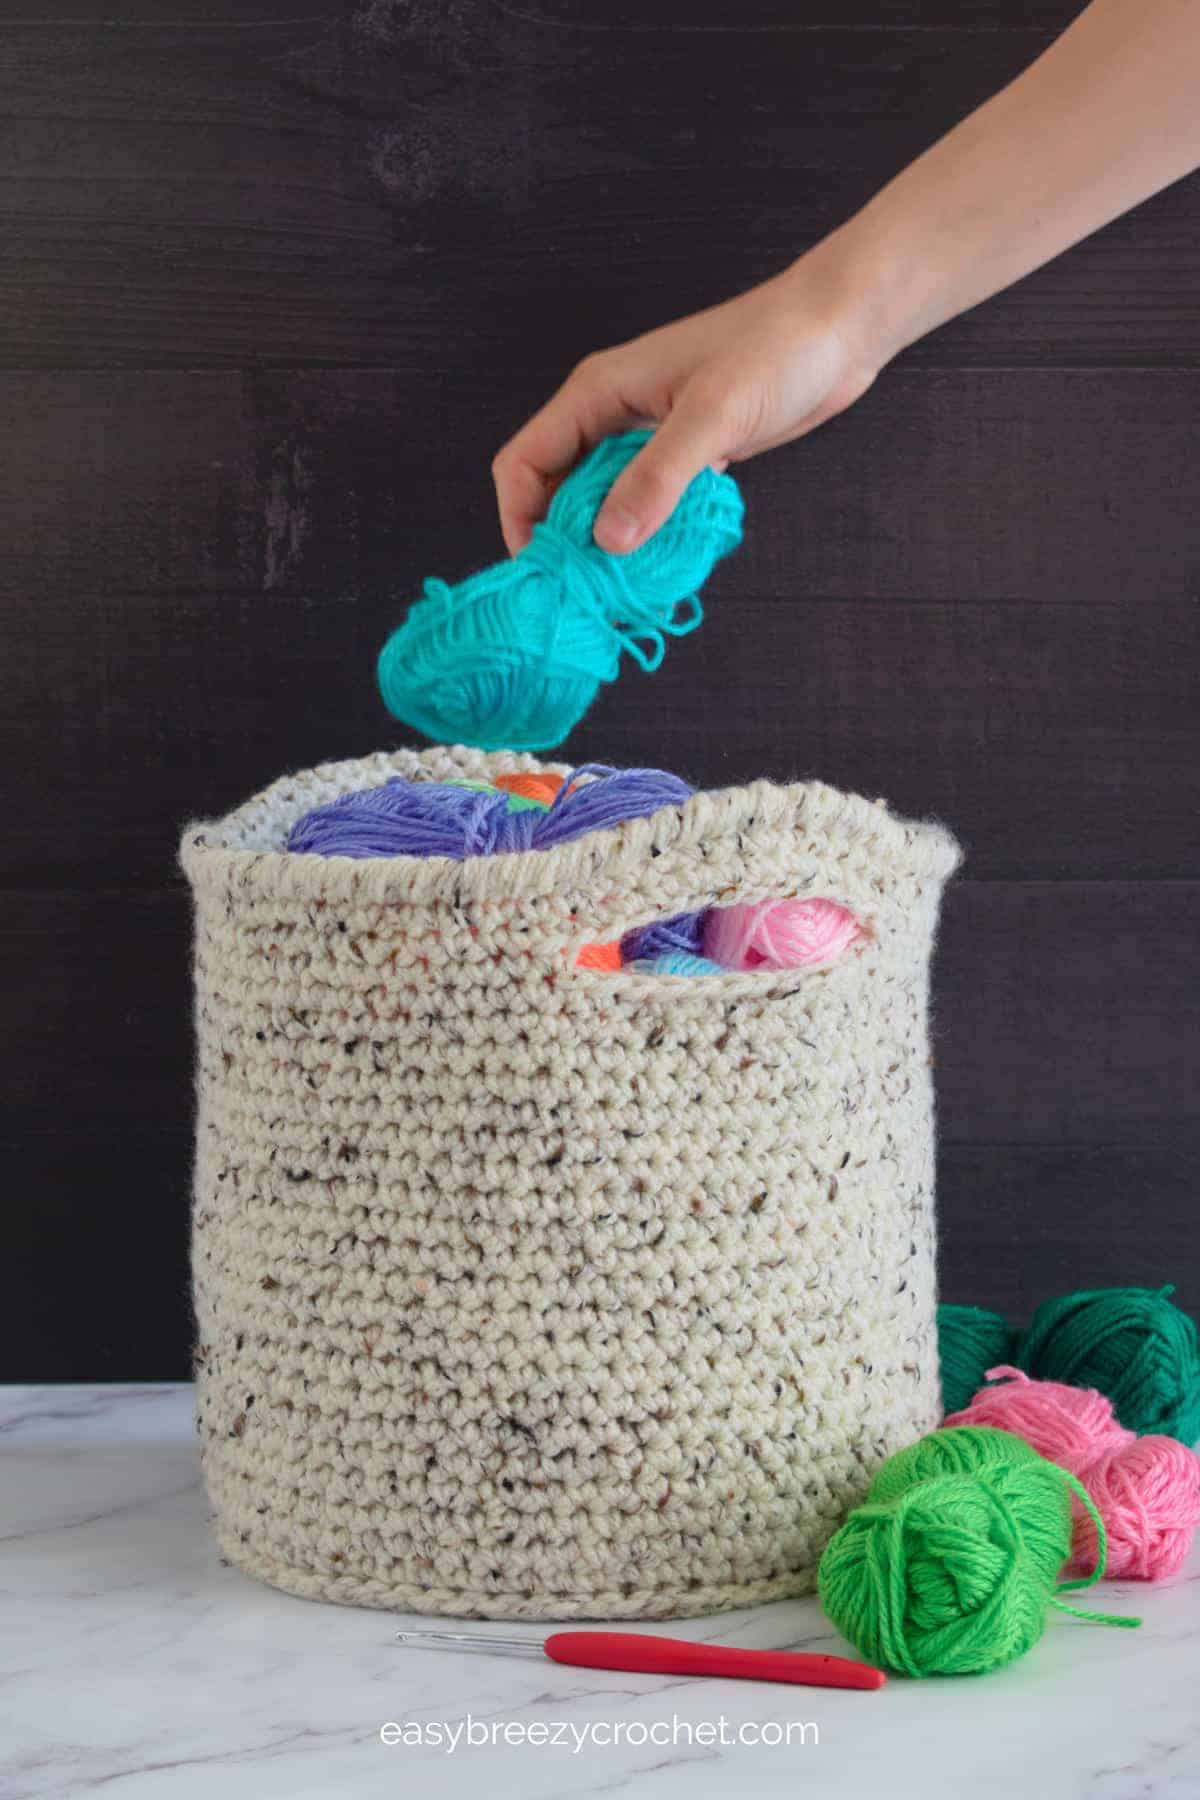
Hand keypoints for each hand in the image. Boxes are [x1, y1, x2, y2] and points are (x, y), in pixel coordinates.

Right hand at [491, 249, 883, 557]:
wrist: (840, 329)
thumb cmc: (776, 351)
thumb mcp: (713, 415)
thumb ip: (659, 477)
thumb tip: (608, 540)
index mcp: (599, 393)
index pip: (525, 462)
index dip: (521, 519)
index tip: (544, 570)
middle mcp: (613, 414)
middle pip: (558, 489)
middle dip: (567, 541)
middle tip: (588, 592)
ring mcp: (649, 435)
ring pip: (605, 500)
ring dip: (611, 542)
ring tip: (627, 586)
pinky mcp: (686, 453)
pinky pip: (649, 501)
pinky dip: (651, 532)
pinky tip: (668, 560)